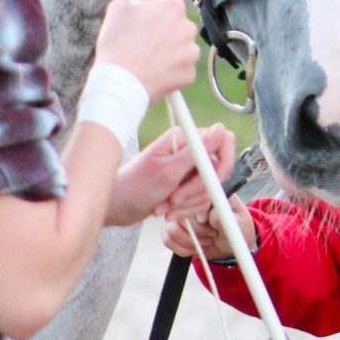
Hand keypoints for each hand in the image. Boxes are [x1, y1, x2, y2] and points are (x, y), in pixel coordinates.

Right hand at [94, 0, 199, 101]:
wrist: (119, 82)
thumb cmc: (116, 44)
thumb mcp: (120, 7)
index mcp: (174, 7)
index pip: (169, 6)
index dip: (154, 16)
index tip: (143, 25)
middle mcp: (188, 27)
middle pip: (178, 26)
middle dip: (165, 33)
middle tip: (143, 44)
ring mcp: (191, 52)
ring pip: (182, 48)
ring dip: (170, 52)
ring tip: (147, 60)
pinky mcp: (190, 73)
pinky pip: (182, 69)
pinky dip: (171, 71)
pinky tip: (154, 73)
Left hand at [107, 124, 235, 225]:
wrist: (115, 207)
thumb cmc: (134, 186)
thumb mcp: (168, 171)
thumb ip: (196, 151)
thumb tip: (220, 129)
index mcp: (186, 138)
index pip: (223, 140)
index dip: (224, 161)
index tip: (213, 181)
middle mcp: (190, 150)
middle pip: (217, 169)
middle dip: (198, 190)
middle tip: (176, 199)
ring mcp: (188, 168)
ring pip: (209, 187)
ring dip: (188, 203)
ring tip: (165, 208)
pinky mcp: (185, 184)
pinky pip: (200, 198)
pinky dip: (186, 208)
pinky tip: (167, 211)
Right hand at [161, 192, 254, 260]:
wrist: (230, 245)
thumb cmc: (238, 230)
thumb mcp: (240, 224)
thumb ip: (227, 218)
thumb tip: (212, 215)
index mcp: (212, 191)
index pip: (195, 194)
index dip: (198, 210)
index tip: (206, 221)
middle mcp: (193, 199)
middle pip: (179, 211)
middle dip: (196, 229)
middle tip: (212, 235)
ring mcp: (181, 213)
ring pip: (171, 227)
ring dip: (188, 240)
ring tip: (205, 241)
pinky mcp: (173, 227)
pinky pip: (167, 239)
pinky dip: (181, 248)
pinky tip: (194, 248)